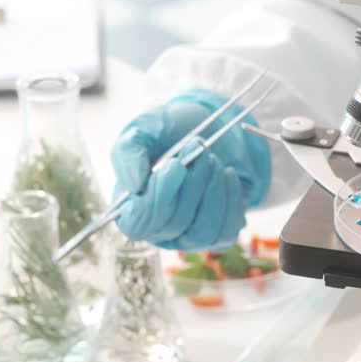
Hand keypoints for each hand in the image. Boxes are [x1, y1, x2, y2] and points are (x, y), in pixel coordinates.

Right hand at [110, 88, 270, 250]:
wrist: (212, 127)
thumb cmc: (172, 130)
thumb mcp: (145, 128)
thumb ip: (129, 152)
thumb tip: (134, 186)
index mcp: (130, 206)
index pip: (137, 224)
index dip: (156, 199)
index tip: (176, 165)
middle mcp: (158, 228)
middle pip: (174, 223)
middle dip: (191, 183)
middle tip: (197, 146)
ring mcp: (188, 234)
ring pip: (202, 231)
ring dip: (212, 190)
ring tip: (211, 159)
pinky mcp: (218, 232)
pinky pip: (227, 231)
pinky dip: (231, 198)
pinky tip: (227, 174)